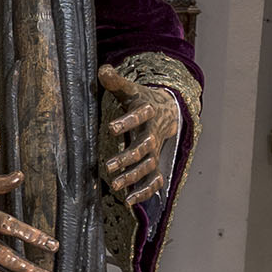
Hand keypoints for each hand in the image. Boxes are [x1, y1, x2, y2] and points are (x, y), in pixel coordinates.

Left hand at [99, 64, 179, 208]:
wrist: (168, 110)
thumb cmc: (141, 99)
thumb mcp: (130, 89)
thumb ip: (116, 81)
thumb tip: (103, 70)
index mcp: (148, 111)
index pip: (139, 115)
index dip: (127, 122)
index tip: (111, 127)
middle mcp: (154, 132)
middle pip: (145, 146)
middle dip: (128, 157)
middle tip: (109, 166)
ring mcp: (156, 150)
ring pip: (149, 165)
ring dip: (133, 176)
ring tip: (115, 185)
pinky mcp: (156, 163)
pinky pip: (154, 180)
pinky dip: (145, 191)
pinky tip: (130, 201)